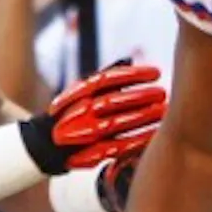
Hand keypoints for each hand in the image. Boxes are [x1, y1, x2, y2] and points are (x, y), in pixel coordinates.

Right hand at [20, 61, 165, 175]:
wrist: (47, 144)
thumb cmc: (72, 112)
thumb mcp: (82, 90)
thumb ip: (105, 76)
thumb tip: (129, 59)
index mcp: (80, 93)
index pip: (109, 79)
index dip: (134, 75)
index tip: (156, 72)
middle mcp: (82, 111)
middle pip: (115, 101)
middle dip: (142, 96)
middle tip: (162, 93)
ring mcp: (87, 132)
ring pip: (119, 123)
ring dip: (144, 117)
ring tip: (164, 111)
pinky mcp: (93, 152)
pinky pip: (120, 146)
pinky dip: (139, 140)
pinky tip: (155, 133)